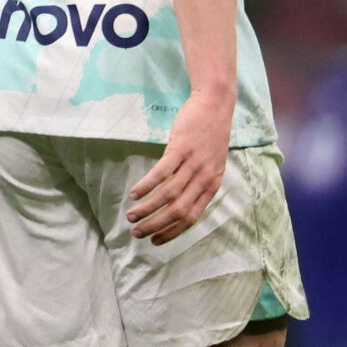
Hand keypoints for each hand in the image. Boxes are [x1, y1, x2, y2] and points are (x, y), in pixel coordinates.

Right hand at [126, 91, 231, 243]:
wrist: (215, 105)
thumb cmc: (210, 135)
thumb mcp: (212, 164)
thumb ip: (198, 183)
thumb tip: (179, 202)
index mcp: (212, 186)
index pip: (191, 217)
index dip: (172, 232)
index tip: (155, 241)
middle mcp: (204, 178)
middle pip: (178, 211)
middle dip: (156, 225)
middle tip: (137, 232)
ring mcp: (193, 164)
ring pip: (169, 195)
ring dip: (148, 208)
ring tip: (131, 215)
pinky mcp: (181, 148)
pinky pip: (162, 172)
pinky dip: (147, 185)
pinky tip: (134, 193)